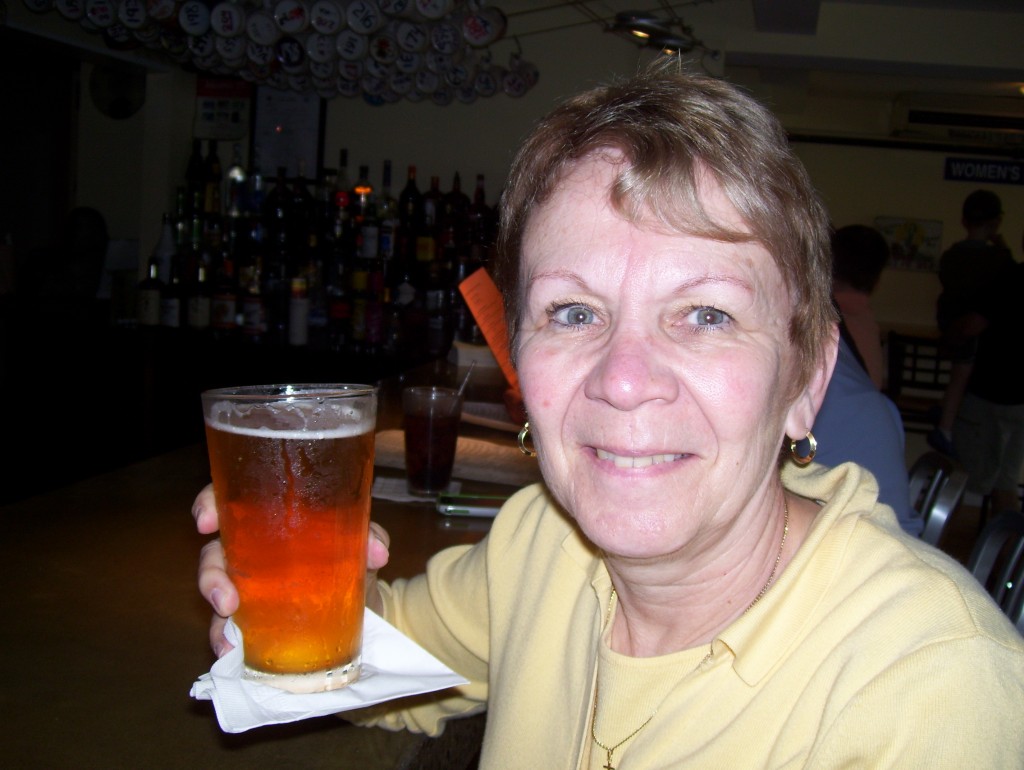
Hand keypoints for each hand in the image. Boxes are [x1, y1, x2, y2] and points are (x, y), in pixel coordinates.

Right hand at [192, 483, 391, 657]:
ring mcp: (249, 587)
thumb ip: (368, 536)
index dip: (209, 505)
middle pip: (214, 555)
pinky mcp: (255, 619)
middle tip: (226, 599)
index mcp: (271, 518)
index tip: (205, 522)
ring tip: (230, 638)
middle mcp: (251, 551)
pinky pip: (229, 628)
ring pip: (217, 594)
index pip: (230, 502)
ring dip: (219, 619)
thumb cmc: (353, 558)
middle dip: (210, 575)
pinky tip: (232, 653)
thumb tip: (376, 551)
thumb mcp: (362, 543)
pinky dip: (226, 641)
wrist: (365, 603)